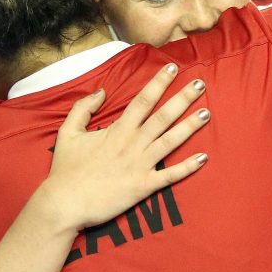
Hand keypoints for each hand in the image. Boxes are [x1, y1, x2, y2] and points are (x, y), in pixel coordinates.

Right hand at [43, 63, 209, 230]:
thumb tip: (101, 91)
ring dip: (190, 127)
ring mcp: (140, 166)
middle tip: (201, 85)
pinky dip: (188, 167)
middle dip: (183, 98)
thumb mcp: (67, 132)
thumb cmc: (65, 170)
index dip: (159, 82)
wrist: (65, 204)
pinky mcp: (143, 187)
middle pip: (163, 116)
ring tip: (207, 113)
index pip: (142, 100)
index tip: (173, 67)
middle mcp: (132, 144)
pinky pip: (170, 176)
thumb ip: (83, 108)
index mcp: (117, 130)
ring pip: (171, 141)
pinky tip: (204, 158)